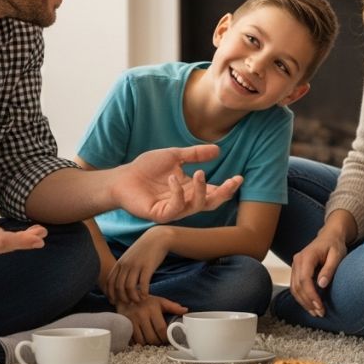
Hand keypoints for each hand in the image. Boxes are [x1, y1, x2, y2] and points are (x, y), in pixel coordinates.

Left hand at [107, 226, 169, 303]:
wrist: (157, 238)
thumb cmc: (144, 250)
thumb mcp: (129, 257)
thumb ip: (123, 267)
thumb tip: (119, 282)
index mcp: (120, 263)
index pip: (110, 281)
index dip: (111, 294)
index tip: (115, 301)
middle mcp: (126, 265)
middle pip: (119, 287)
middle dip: (122, 298)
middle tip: (128, 303)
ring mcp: (136, 265)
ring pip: (130, 287)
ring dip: (133, 297)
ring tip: (138, 301)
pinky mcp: (148, 267)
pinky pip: (143, 284)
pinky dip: (143, 293)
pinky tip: (146, 295)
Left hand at [113, 145, 242, 223]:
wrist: (123, 178)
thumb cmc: (146, 168)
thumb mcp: (174, 156)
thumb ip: (195, 154)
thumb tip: (218, 149)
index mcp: (190, 189)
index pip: (213, 191)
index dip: (227, 187)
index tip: (239, 177)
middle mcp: (185, 202)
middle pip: (211, 203)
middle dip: (224, 193)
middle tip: (233, 181)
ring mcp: (174, 210)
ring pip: (196, 206)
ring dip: (201, 189)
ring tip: (199, 172)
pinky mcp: (161, 214)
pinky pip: (176, 207)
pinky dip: (178, 192)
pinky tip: (173, 177)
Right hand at [117, 295, 186, 344]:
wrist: (126, 296)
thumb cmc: (146, 300)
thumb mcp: (160, 301)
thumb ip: (173, 306)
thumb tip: (186, 310)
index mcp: (152, 308)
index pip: (161, 329)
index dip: (166, 337)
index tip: (168, 340)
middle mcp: (141, 315)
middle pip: (152, 337)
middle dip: (158, 343)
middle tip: (161, 342)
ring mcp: (132, 321)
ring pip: (142, 341)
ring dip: (148, 344)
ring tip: (152, 341)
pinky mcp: (125, 326)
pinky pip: (133, 341)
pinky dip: (138, 343)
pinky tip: (143, 340)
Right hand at [289, 229, 347, 317]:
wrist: (329, 236)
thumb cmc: (334, 245)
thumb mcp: (337, 255)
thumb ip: (329, 269)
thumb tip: (321, 284)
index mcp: (306, 257)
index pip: (304, 279)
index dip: (311, 295)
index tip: (320, 306)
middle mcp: (297, 261)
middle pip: (297, 286)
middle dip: (307, 302)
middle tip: (320, 313)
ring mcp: (295, 265)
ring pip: (294, 288)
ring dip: (303, 302)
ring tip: (315, 312)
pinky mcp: (297, 270)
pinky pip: (295, 286)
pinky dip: (301, 297)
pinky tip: (310, 305)